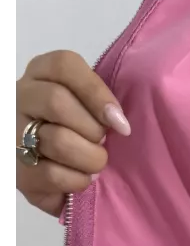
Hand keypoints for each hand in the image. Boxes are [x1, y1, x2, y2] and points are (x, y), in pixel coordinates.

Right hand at [16, 51, 129, 217]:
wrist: (60, 176)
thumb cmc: (83, 134)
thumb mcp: (91, 107)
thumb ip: (102, 101)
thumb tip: (120, 122)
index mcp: (42, 74)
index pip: (64, 65)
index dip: (96, 93)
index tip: (120, 122)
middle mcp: (21, 98)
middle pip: (56, 101)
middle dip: (92, 130)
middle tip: (101, 143)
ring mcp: (13, 133)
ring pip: (57, 140)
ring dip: (89, 158)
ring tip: (93, 164)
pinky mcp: (17, 171)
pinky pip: (53, 174)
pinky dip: (78, 181)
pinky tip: (80, 179)